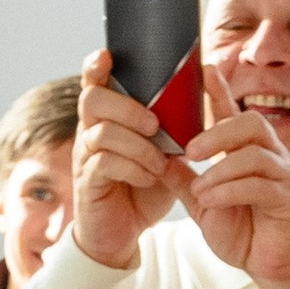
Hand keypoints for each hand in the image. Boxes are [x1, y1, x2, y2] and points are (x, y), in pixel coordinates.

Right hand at [69, 49, 193, 271]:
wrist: (123, 232)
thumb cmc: (144, 186)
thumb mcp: (164, 151)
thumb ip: (175, 125)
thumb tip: (204, 94)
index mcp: (107, 118)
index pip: (93, 82)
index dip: (96, 66)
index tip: (107, 56)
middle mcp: (89, 131)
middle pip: (92, 99)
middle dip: (128, 108)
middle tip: (156, 126)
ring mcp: (84, 157)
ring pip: (101, 132)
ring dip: (137, 145)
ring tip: (160, 163)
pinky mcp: (87, 182)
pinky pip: (104, 163)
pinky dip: (132, 168)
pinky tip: (149, 177)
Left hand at [180, 79, 289, 288]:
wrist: (270, 267)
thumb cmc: (242, 232)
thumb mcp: (202, 204)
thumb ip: (182, 180)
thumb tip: (156, 157)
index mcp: (247, 152)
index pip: (233, 112)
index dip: (220, 89)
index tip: (204, 67)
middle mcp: (269, 156)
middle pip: (250, 122)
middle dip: (218, 131)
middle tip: (189, 150)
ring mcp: (282, 175)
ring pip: (255, 153)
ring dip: (221, 168)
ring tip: (199, 187)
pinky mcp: (287, 198)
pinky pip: (260, 184)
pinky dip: (231, 190)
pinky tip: (211, 200)